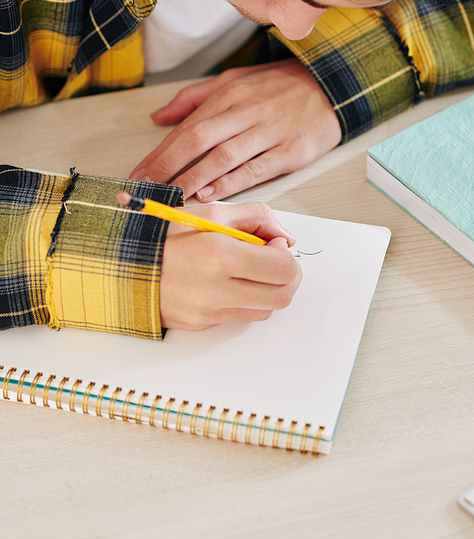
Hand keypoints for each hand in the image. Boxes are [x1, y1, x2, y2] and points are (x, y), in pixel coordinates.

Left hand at [131, 59, 341, 199]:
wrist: (332, 88)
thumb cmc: (280, 87)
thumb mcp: (235, 81)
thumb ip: (194, 99)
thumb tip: (158, 117)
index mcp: (228, 96)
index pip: (185, 128)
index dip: (159, 153)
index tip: (138, 174)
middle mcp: (244, 113)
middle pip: (198, 141)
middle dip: (168, 167)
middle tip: (145, 188)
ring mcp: (267, 133)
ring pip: (223, 157)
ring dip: (194, 178)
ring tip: (170, 195)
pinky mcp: (288, 153)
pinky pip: (255, 169)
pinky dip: (230, 182)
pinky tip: (210, 194)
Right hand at [160, 202, 301, 329]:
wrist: (121, 268)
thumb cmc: (162, 237)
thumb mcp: (208, 213)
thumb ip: (254, 217)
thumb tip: (284, 236)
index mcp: (220, 255)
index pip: (283, 268)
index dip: (288, 256)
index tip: (275, 246)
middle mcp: (216, 290)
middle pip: (282, 296)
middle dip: (286, 278)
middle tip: (273, 262)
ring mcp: (209, 312)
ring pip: (265, 311)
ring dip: (267, 291)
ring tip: (248, 272)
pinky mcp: (203, 325)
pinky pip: (240, 317)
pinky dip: (244, 301)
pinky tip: (227, 284)